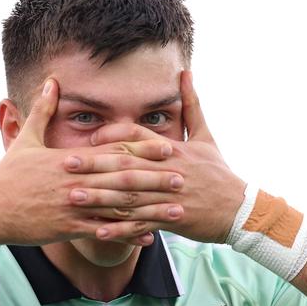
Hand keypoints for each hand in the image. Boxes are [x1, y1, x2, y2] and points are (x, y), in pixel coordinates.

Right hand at [0, 78, 185, 245]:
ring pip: (119, 207)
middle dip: (155, 178)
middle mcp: (77, 182)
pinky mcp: (69, 229)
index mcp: (70, 159)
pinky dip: (127, 235)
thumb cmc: (7, 176)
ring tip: (175, 210)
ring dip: (149, 209)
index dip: (142, 149)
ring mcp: (75, 207)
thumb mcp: (24, 140)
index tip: (168, 147)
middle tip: (183, 178)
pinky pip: (104, 232)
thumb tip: (51, 81)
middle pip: (123, 179)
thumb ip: (42, 111)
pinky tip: (148, 237)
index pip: (113, 152)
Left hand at [64, 71, 245, 243]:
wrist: (240, 209)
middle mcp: (167, 171)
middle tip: (66, 164)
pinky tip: (98, 232)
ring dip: (99, 198)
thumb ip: (192, 105)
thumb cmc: (219, 172)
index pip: (139, 137)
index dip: (113, 136)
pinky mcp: (171, 219)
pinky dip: (120, 230)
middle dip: (94, 165)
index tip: (89, 139)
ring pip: (129, 197)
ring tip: (73, 198)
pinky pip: (141, 225)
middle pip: (126, 166)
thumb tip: (185, 73)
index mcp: (173, 149)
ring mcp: (168, 197)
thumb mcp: (207, 136)